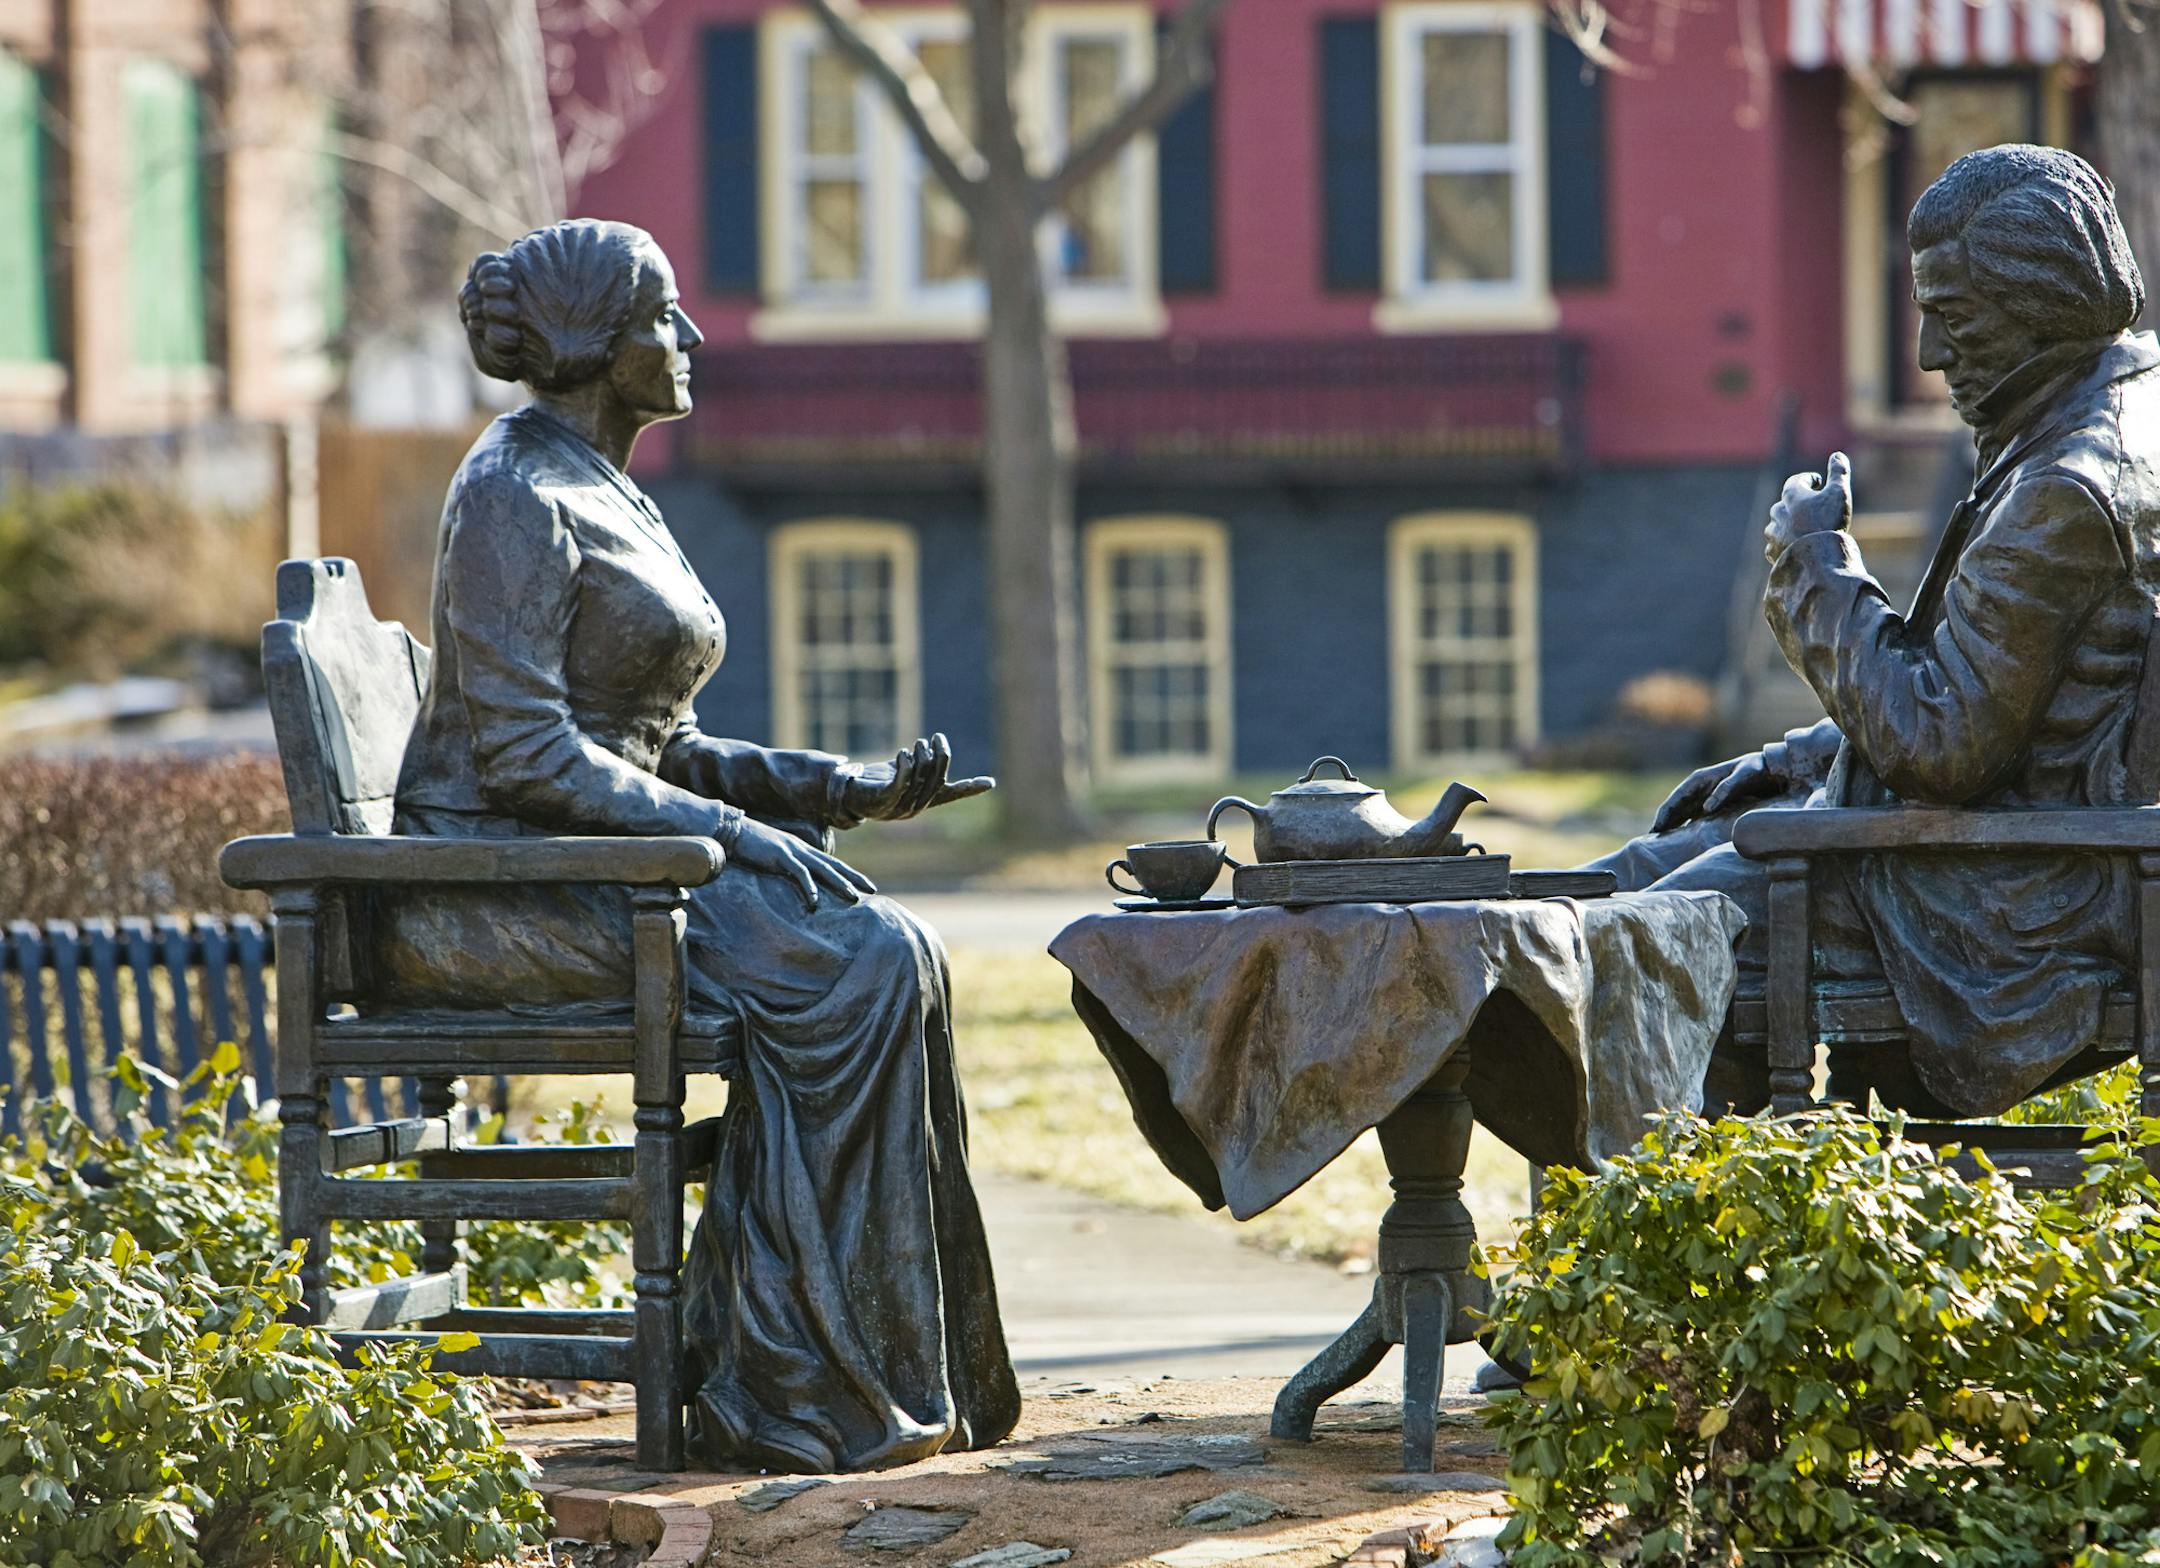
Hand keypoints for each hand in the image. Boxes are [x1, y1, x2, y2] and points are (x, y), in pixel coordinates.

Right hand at [728, 817, 876, 912]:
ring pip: (822, 869)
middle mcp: (802, 849)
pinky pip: (799, 874)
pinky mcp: (780, 856)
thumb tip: (794, 877)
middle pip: (834, 865)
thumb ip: (786, 863)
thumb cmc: (750, 844)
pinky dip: (808, 888)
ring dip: (839, 883)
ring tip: (853, 897)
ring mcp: (792, 851)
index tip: (864, 884)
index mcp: (802, 849)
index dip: (849, 873)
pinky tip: (815, 902)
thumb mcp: (773, 855)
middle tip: (872, 889)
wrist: (731, 830)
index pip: (831, 862)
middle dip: (854, 877)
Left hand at [841, 733, 994, 822]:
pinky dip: (906, 766)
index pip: (951, 794)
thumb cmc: (873, 783)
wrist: (842, 795)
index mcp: (922, 801)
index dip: (970, 788)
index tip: (990, 783)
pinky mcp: (883, 801)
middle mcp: (914, 808)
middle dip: (940, 756)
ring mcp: (898, 808)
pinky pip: (901, 783)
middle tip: (936, 738)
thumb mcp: (901, 772)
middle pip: (937, 780)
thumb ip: (919, 767)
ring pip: (920, 779)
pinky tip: (904, 753)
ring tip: (918, 744)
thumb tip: (933, 754)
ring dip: (921, 757)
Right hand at [1652, 751, 1784, 833]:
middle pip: (1675, 808)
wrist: (1775, 769)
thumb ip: (1726, 789)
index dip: (1665, 814)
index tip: (1656, 829)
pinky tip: (1684, 842)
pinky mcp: (1715, 805)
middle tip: (1651, 842)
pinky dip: (1687, 829)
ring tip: (1663, 845)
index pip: (1676, 798)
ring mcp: (1706, 797)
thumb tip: (1706, 807)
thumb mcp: (1744, 774)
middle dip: (1664, 823)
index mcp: (1701, 779)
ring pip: (1683, 814)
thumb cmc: (1758, 769)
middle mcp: (1700, 788)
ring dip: (1673, 828)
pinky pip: (1696, 818)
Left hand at [1764, 451, 1852, 564]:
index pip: (1796, 481)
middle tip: (1811, 505)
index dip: (1807, 480)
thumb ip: (1839, 473)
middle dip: (1797, 502)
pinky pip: (1774, 545)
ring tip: (1801, 528)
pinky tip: (1790, 546)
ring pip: (1777, 524)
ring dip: (1787, 524)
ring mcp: (1773, 532)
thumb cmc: (1828, 522)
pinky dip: (1782, 543)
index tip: (1817, 482)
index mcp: (1791, 495)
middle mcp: (1777, 512)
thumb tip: (1837, 455)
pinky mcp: (1773, 551)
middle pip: (1785, 503)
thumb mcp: (1839, 493)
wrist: (1815, 557)